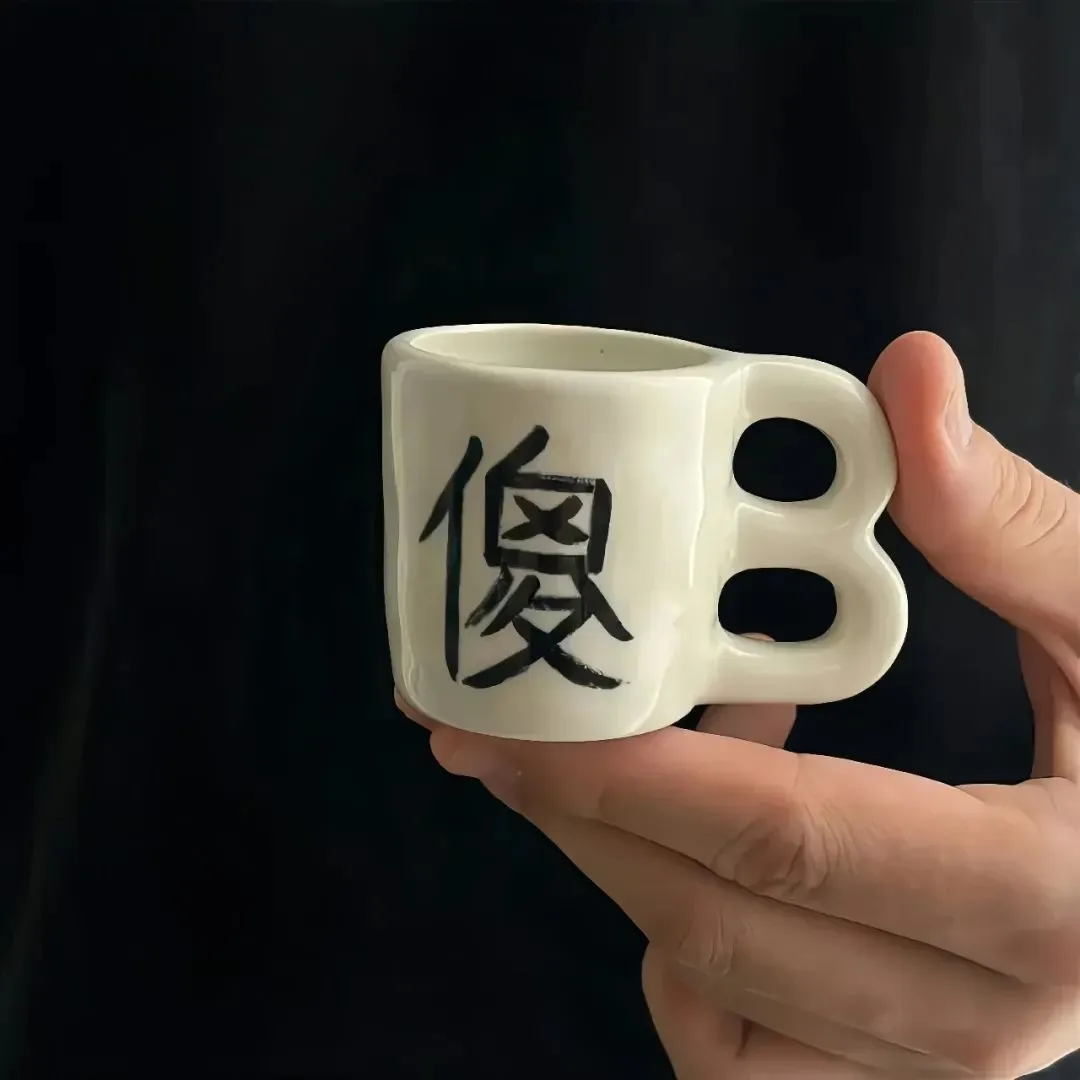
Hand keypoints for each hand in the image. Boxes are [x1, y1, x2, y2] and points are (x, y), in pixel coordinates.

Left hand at [398, 332, 1079, 1077]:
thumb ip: (1007, 517)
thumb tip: (909, 379)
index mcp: (1043, 899)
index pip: (785, 836)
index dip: (636, 771)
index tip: (521, 716)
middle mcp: (978, 1020)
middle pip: (711, 916)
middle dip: (579, 817)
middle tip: (490, 729)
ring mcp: (931, 1074)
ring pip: (710, 989)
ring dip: (623, 866)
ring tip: (603, 751)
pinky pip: (735, 1053)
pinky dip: (682, 953)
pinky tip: (708, 844)